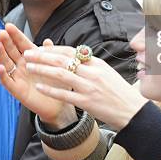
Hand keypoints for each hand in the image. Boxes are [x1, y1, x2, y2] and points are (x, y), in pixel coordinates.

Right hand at [0, 23, 76, 129]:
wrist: (59, 104)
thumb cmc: (56, 83)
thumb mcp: (56, 66)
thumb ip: (50, 54)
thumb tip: (47, 41)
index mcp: (31, 58)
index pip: (21, 43)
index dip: (15, 35)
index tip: (8, 25)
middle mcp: (22, 66)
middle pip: (11, 51)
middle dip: (6, 41)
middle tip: (1, 32)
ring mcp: (18, 77)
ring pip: (6, 63)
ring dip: (1, 54)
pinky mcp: (17, 90)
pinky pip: (7, 81)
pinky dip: (3, 74)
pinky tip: (0, 67)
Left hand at [23, 46, 148, 130]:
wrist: (132, 111)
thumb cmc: (119, 92)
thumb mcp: (107, 73)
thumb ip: (90, 65)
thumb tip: (74, 57)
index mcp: (97, 63)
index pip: (70, 51)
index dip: (52, 49)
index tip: (40, 48)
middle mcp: (92, 72)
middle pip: (62, 59)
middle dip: (42, 55)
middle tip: (28, 53)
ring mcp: (89, 87)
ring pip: (61, 74)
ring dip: (42, 69)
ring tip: (29, 67)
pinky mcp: (87, 102)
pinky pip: (64, 94)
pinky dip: (50, 90)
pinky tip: (39, 87)